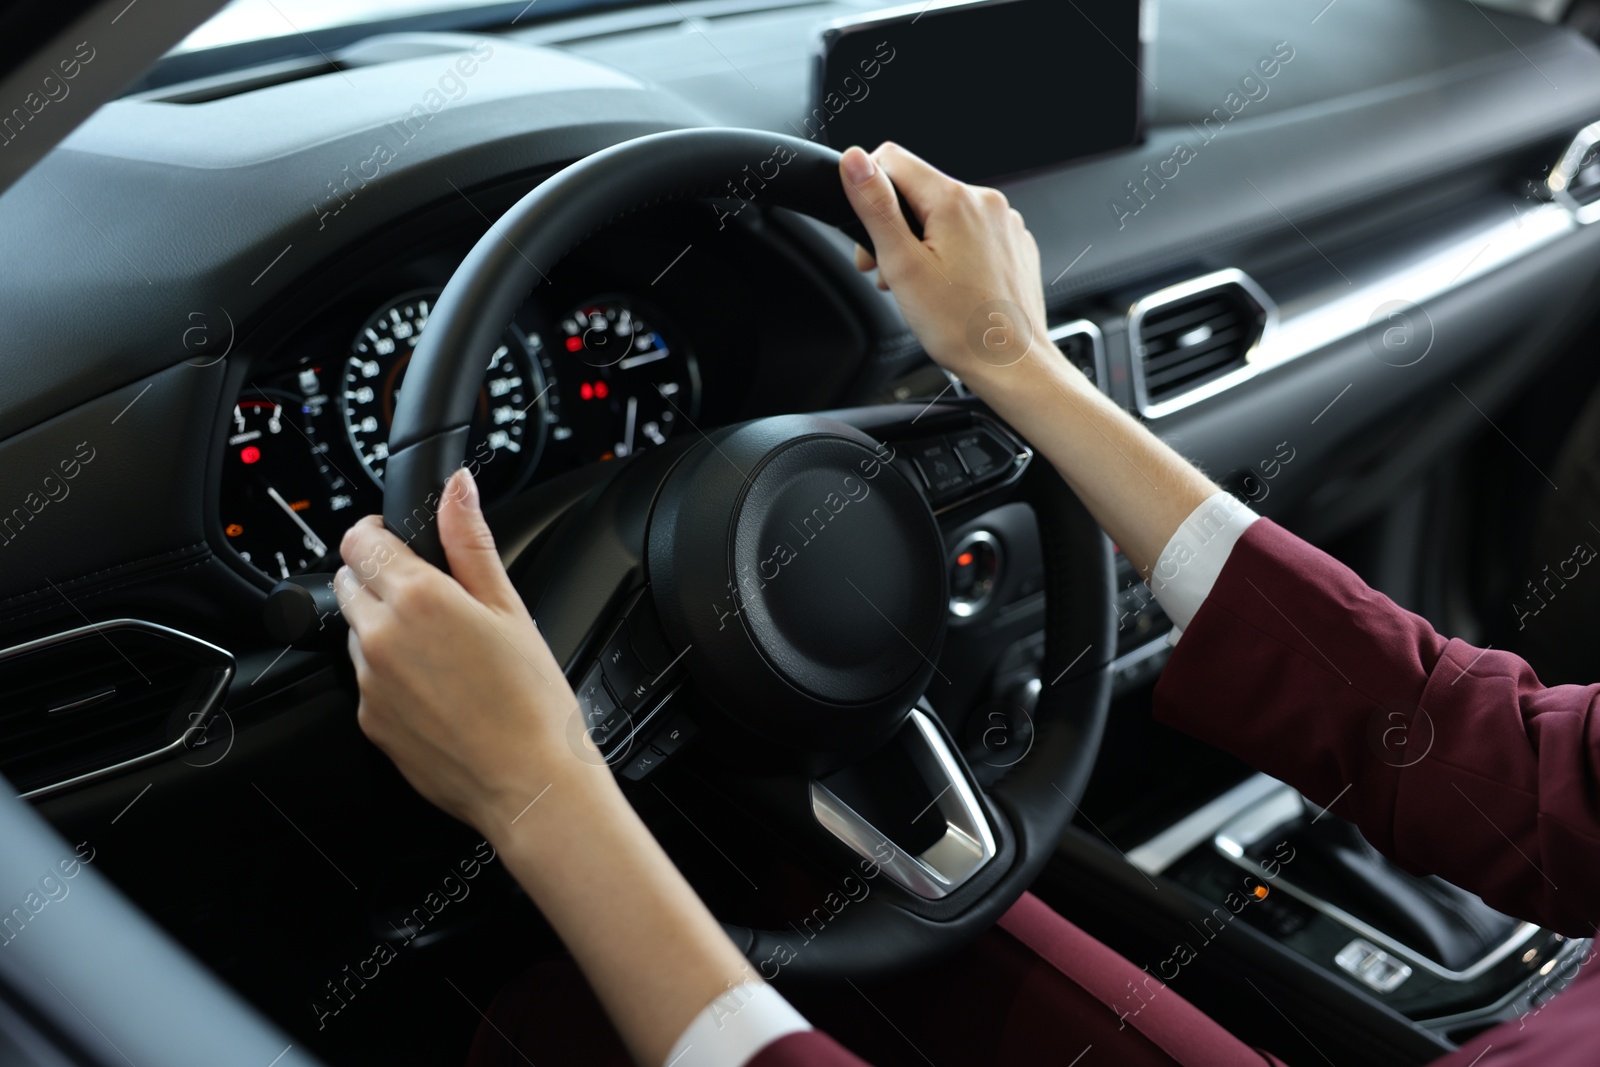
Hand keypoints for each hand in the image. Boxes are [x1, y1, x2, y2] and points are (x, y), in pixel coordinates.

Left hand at [335, 468, 603, 835]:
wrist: (528, 784)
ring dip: (385, 628)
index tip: (397, 540)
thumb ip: (471, 540)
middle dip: (380, 578)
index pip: (359, 540)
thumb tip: (458, 488)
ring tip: (445, 653)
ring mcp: (369, 682)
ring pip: (357, 632)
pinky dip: (392, 675)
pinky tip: (440, 690)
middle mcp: (379, 637)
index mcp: (417, 598)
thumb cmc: (531, 703)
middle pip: (350, 582)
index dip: (377, 533)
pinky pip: (368, 680)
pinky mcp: (369, 721)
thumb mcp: (510, 608)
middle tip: (433, 599)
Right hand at [839, 142, 1051, 387]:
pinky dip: (951, 254)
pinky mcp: (1013, 244)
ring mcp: (1004, 223)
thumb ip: (876, 206)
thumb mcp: (903, 265)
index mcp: (955, 200)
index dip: (868, 192)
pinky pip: (971, 234)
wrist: (1012, 364)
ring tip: (920, 287)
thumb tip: (855, 161)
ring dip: (921, 244)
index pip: (893, 160)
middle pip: (918, 191)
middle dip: (894, 227)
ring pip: (944, 215)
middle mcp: (985, 202)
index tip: (867, 236)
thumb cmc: (961, 326)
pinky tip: (948, 288)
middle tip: (888, 273)